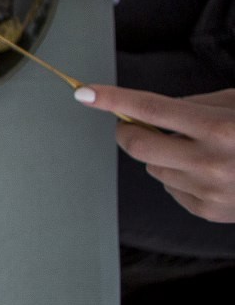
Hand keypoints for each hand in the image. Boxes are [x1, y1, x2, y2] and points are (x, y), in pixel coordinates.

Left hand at [77, 85, 234, 223]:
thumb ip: (193, 106)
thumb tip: (150, 111)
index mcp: (219, 128)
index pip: (151, 108)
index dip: (114, 99)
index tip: (84, 93)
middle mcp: (211, 162)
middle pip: (138, 144)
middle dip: (129, 131)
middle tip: (135, 124)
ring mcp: (209, 190)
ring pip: (151, 167)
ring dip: (161, 155)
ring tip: (198, 150)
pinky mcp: (209, 211)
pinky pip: (170, 188)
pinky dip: (178, 177)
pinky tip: (208, 172)